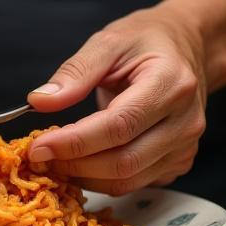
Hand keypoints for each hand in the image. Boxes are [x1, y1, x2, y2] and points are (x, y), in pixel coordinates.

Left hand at [27, 2, 207, 195]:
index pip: (119, 125)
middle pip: (124, 161)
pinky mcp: (179, 162)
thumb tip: (39, 101)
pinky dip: (101, 180)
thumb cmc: (146, 42)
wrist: (186, 48)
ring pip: (128, 180)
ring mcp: (186, 146)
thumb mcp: (108, 42)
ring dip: (84, 178)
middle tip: (40, 156)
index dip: (75, 141)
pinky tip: (80, 164)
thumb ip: (75, 72)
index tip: (39, 146)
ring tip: (54, 162)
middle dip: (75, 165)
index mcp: (171, 84)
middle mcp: (185, 121)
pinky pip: (135, 183)